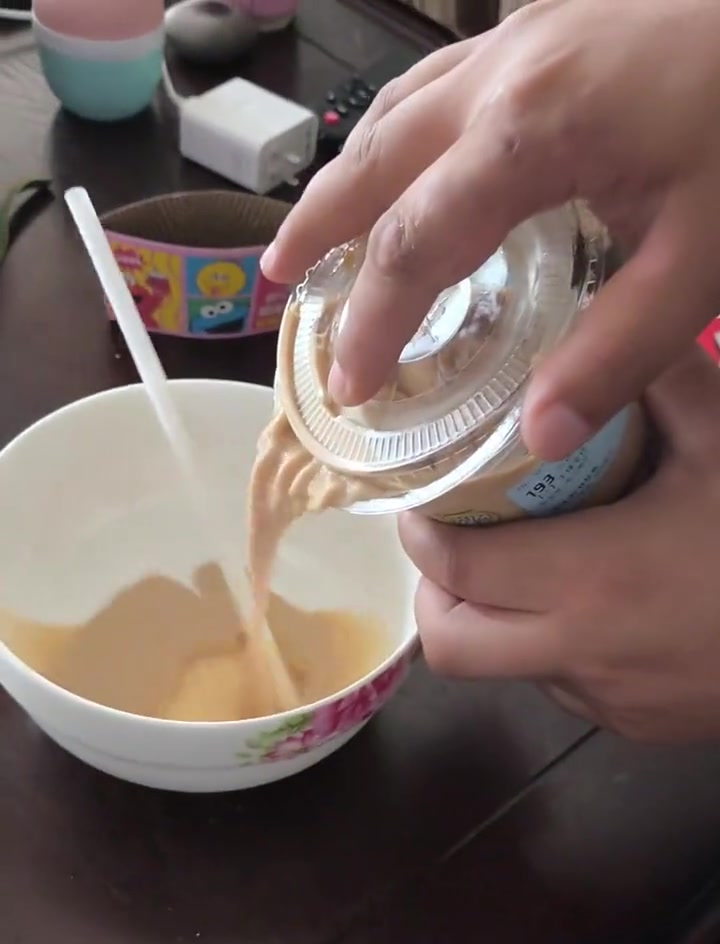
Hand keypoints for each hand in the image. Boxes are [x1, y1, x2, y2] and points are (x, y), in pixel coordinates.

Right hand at [262, 0, 719, 458]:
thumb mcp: (704, 259)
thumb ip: (618, 350)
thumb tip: (538, 438)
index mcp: (526, 135)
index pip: (414, 243)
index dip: (372, 321)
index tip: (350, 387)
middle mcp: (499, 76)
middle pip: (375, 160)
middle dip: (318, 228)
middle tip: (274, 287)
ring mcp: (518, 38)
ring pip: (397, 108)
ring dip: (347, 174)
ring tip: (316, 230)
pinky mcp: (546, 23)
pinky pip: (438, 79)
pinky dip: (397, 130)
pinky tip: (406, 156)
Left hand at [398, 348, 719, 744]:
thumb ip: (663, 378)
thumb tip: (610, 323)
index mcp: (590, 579)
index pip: (456, 568)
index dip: (420, 535)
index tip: (420, 503)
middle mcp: (580, 653)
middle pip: (452, 646)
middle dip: (437, 595)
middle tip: (456, 544)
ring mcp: (611, 702)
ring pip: (507, 672)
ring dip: (499, 623)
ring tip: (533, 567)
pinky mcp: (643, 728)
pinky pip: (568, 691)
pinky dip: (559, 650)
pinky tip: (608, 608)